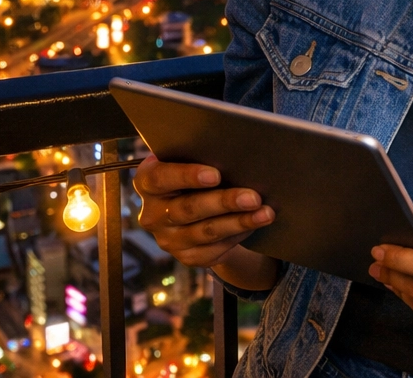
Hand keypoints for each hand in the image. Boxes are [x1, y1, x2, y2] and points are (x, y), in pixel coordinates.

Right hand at [132, 154, 273, 268]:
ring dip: (239, 222)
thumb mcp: (191, 161)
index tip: (214, 174)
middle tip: (252, 197)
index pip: (160, 178)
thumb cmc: (195, 174)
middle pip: (189, 208)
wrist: (195, 206)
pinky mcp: (187, 257)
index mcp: (147, 183)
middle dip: (224, 202)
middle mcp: (152, 214)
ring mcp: (168, 239)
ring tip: (264, 213)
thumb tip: (237, 154)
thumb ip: (201, 157)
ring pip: (206, 232)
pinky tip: (254, 224)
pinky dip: (238, 235)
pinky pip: (214, 249)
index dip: (186, 176)